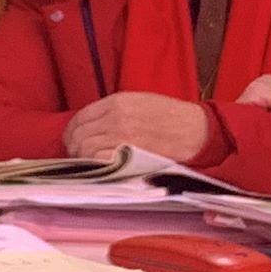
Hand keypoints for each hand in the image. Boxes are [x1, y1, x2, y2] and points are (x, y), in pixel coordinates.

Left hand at [68, 91, 213, 161]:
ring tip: (90, 165)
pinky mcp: (128, 154)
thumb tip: (92, 125)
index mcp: (117, 101)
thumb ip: (114, 111)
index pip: (80, 117)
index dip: (73, 132)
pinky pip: (97, 161)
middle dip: (74, 148)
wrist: (197, 132)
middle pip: (78, 134)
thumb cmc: (172, 118)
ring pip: (84, 149)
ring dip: (83, 159)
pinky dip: (94, 166)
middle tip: (79, 157)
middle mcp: (115, 117)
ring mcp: (121, 136)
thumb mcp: (141, 102)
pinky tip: (100, 169)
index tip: (74, 141)